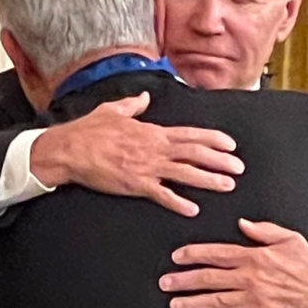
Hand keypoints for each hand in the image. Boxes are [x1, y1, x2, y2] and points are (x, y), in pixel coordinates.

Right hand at [28, 93, 243, 215]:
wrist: (69, 149)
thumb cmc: (87, 130)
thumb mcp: (112, 111)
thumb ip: (132, 105)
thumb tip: (144, 98)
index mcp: (151, 131)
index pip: (189, 134)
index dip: (213, 139)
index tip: (230, 145)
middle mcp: (154, 148)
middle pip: (195, 153)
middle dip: (220, 161)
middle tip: (239, 168)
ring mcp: (146, 167)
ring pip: (185, 173)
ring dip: (209, 180)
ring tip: (227, 186)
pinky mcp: (135, 184)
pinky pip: (162, 194)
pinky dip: (179, 202)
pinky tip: (192, 209)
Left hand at [162, 220, 307, 307]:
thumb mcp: (292, 240)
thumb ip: (265, 231)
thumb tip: (243, 223)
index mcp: (255, 257)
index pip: (217, 254)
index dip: (194, 254)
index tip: (176, 257)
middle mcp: (250, 279)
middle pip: (210, 278)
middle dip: (184, 280)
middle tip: (164, 283)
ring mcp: (253, 300)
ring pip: (216, 301)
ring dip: (192, 303)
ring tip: (173, 305)